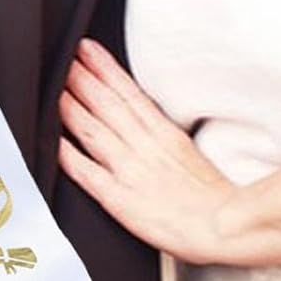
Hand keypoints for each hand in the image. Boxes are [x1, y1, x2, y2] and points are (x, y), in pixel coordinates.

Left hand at [57, 39, 235, 262]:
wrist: (227, 231)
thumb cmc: (213, 198)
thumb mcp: (189, 152)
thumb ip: (162, 133)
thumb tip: (142, 115)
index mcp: (164, 134)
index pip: (129, 93)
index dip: (105, 68)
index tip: (87, 49)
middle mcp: (144, 147)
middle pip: (107, 105)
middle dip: (82, 79)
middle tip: (62, 58)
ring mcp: (130, 171)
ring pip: (94, 131)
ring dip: (71, 107)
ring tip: (54, 89)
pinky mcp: (121, 200)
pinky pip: (89, 174)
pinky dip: (70, 157)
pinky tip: (55, 143)